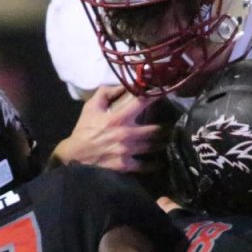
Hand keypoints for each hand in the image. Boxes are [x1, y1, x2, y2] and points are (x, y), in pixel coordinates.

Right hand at [51, 86, 169, 172]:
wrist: (74, 157)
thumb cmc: (83, 131)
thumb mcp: (90, 108)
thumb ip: (105, 93)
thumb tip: (121, 85)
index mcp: (118, 118)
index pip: (142, 102)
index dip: (156, 95)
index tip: (167, 90)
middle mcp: (126, 134)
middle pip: (155, 129)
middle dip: (167, 127)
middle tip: (177, 124)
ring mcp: (127, 151)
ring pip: (153, 146)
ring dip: (164, 143)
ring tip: (173, 140)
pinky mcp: (126, 165)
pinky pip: (145, 165)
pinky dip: (154, 164)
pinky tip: (161, 161)